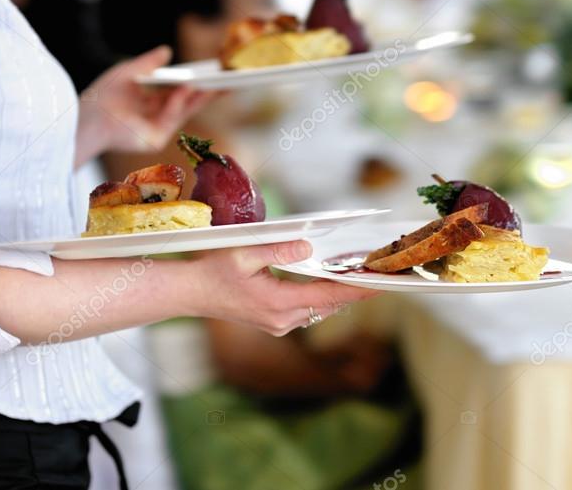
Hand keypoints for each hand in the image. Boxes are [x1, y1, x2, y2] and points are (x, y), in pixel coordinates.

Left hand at [75, 46, 215, 164]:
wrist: (87, 118)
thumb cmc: (103, 96)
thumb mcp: (128, 71)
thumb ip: (148, 62)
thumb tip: (168, 50)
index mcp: (150, 102)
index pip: (179, 92)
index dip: (197, 84)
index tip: (214, 75)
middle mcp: (156, 116)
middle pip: (188, 103)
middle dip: (209, 93)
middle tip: (230, 81)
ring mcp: (158, 128)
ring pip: (185, 111)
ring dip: (201, 96)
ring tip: (216, 80)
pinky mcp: (155, 139)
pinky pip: (172, 117)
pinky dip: (180, 101)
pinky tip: (189, 87)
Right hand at [189, 240, 381, 335]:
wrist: (190, 294)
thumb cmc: (213, 270)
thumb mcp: (244, 254)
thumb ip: (278, 249)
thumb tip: (308, 247)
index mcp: (278, 302)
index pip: (329, 295)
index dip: (357, 289)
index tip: (380, 283)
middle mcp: (282, 319)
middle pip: (330, 304)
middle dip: (354, 290)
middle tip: (378, 273)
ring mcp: (279, 325)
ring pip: (320, 309)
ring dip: (338, 294)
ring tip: (360, 276)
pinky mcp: (274, 323)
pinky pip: (307, 311)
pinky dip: (321, 298)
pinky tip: (329, 283)